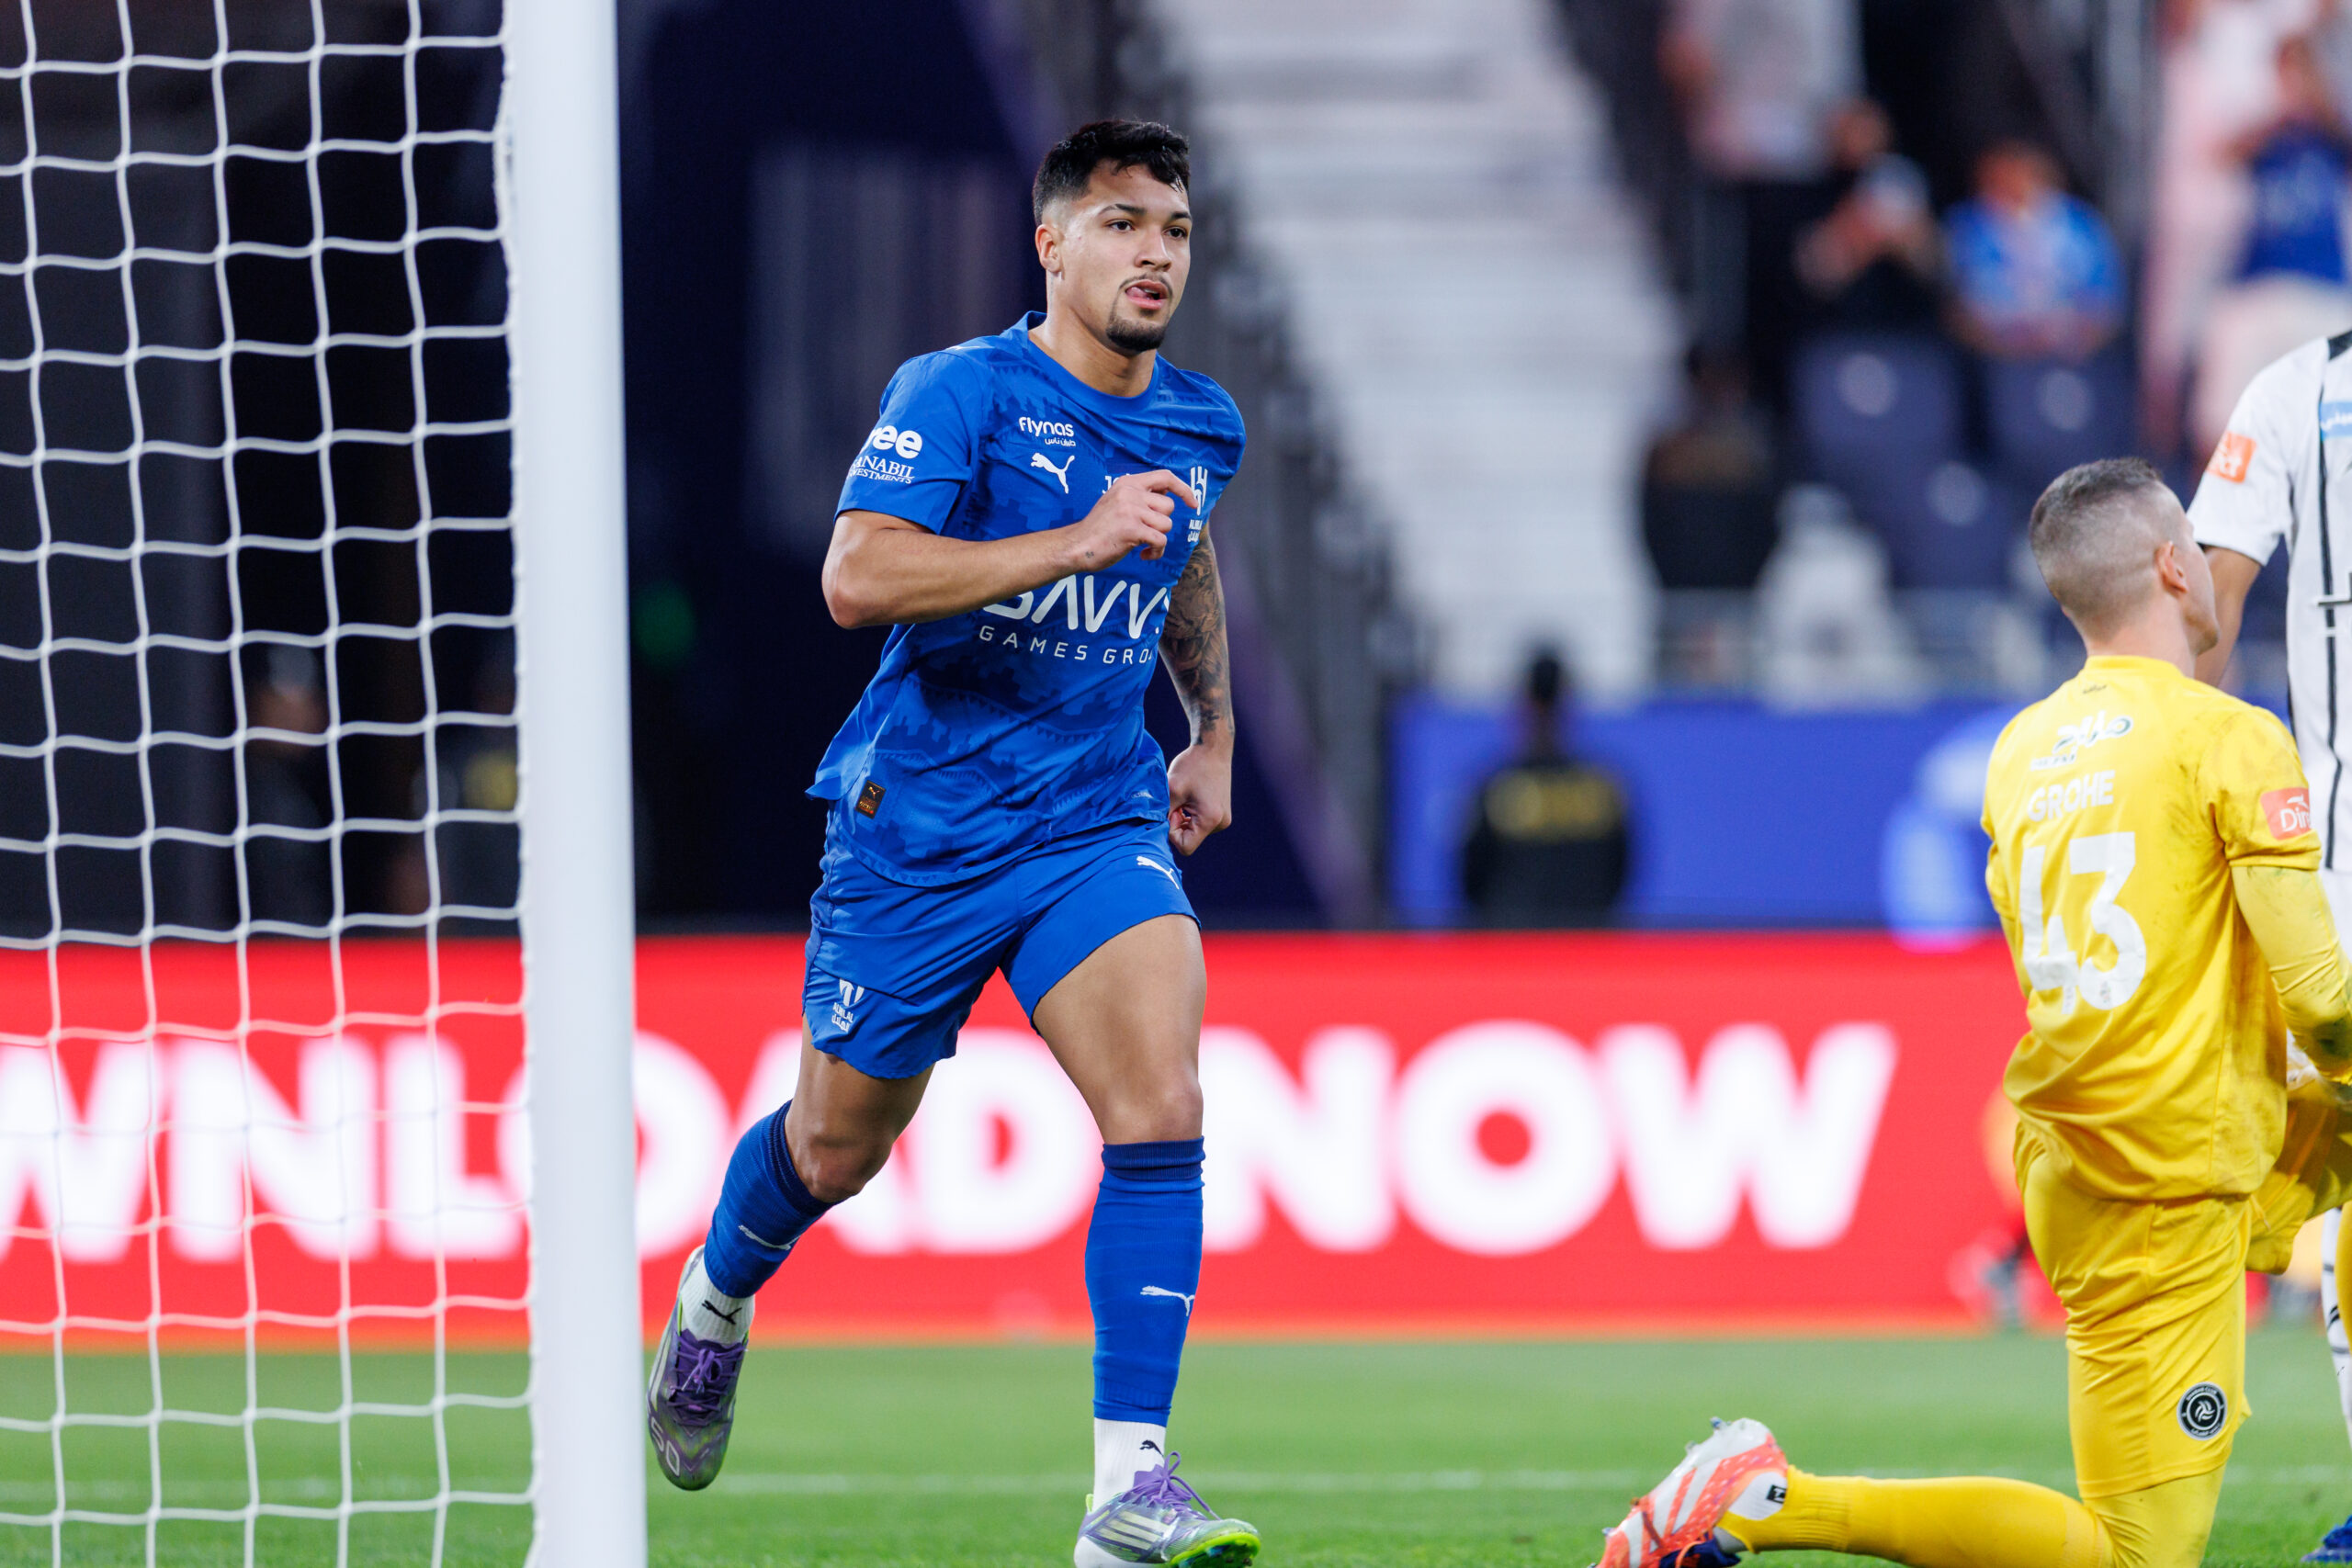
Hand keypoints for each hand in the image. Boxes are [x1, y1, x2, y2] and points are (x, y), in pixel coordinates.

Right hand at [1063, 470, 1198, 571]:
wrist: (1077, 545)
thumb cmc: (1099, 528)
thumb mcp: (1117, 501)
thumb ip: (1139, 495)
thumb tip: (1169, 492)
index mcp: (1127, 483)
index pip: (1165, 476)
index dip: (1183, 489)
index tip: (1192, 503)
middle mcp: (1130, 493)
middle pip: (1168, 506)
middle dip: (1161, 522)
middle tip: (1145, 531)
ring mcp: (1131, 510)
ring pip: (1166, 524)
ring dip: (1158, 538)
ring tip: (1142, 544)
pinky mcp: (1132, 529)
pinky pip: (1160, 540)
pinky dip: (1156, 552)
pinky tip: (1144, 555)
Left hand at [1166, 740, 1231, 855]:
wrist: (1213, 748)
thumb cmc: (1192, 765)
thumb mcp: (1172, 789)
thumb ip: (1163, 812)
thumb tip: (1155, 830)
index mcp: (1210, 819)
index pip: (1185, 846)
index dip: (1172, 833)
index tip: (1172, 811)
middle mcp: (1220, 823)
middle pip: (1190, 840)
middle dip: (1177, 824)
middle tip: (1176, 802)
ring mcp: (1223, 819)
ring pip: (1194, 832)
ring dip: (1183, 819)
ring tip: (1183, 798)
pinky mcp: (1221, 814)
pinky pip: (1200, 824)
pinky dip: (1190, 815)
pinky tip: (1189, 798)